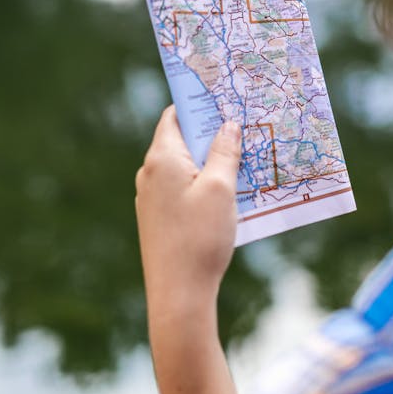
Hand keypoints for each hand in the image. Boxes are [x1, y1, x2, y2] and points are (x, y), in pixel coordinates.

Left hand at [135, 107, 241, 393]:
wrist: (178, 297)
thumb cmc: (200, 239)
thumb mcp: (221, 189)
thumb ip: (224, 152)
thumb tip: (227, 124)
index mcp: (161, 158)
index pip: (174, 115)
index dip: (198, 104)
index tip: (224, 95)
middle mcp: (149, 174)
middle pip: (180, 139)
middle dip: (209, 131)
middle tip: (242, 123)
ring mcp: (151, 199)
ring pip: (183, 166)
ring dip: (209, 159)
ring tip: (243, 157)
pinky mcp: (158, 221)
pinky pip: (181, 189)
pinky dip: (203, 182)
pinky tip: (228, 191)